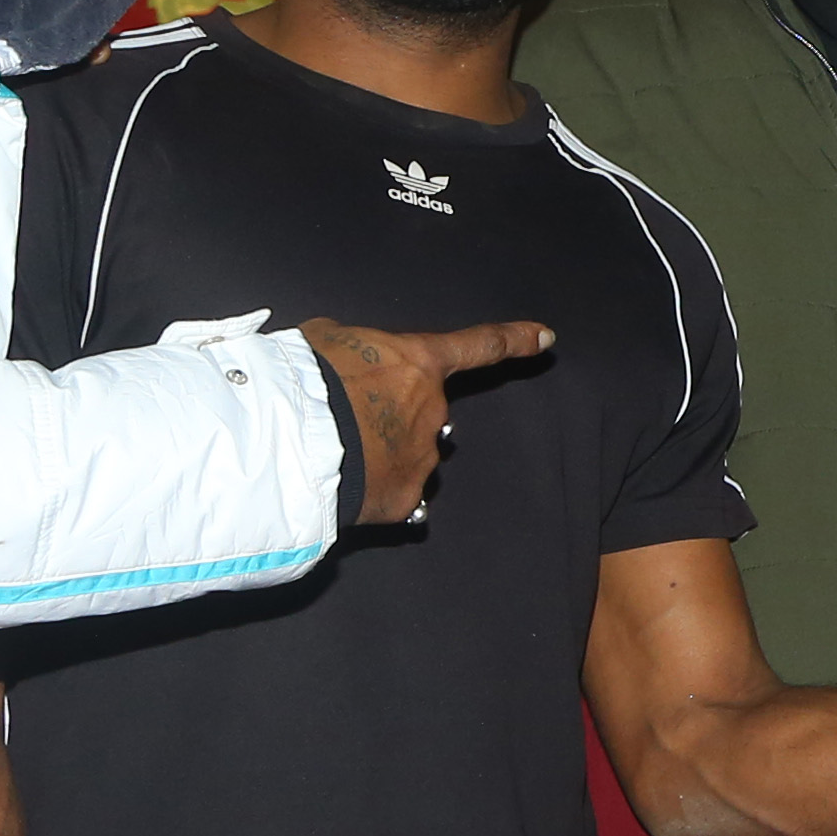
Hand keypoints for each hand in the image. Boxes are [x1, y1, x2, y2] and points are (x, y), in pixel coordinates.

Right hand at [298, 314, 554, 527]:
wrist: (291, 440)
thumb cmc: (304, 380)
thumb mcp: (327, 340)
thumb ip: (356, 351)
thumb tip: (352, 363)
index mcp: (419, 364)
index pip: (478, 346)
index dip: (513, 340)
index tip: (545, 337)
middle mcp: (433, 410)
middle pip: (428, 414)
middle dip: (399, 418)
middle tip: (353, 420)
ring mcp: (424, 458)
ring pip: (414, 455)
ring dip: (387, 455)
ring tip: (342, 455)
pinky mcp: (406, 498)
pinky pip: (400, 494)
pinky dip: (378, 492)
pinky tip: (350, 487)